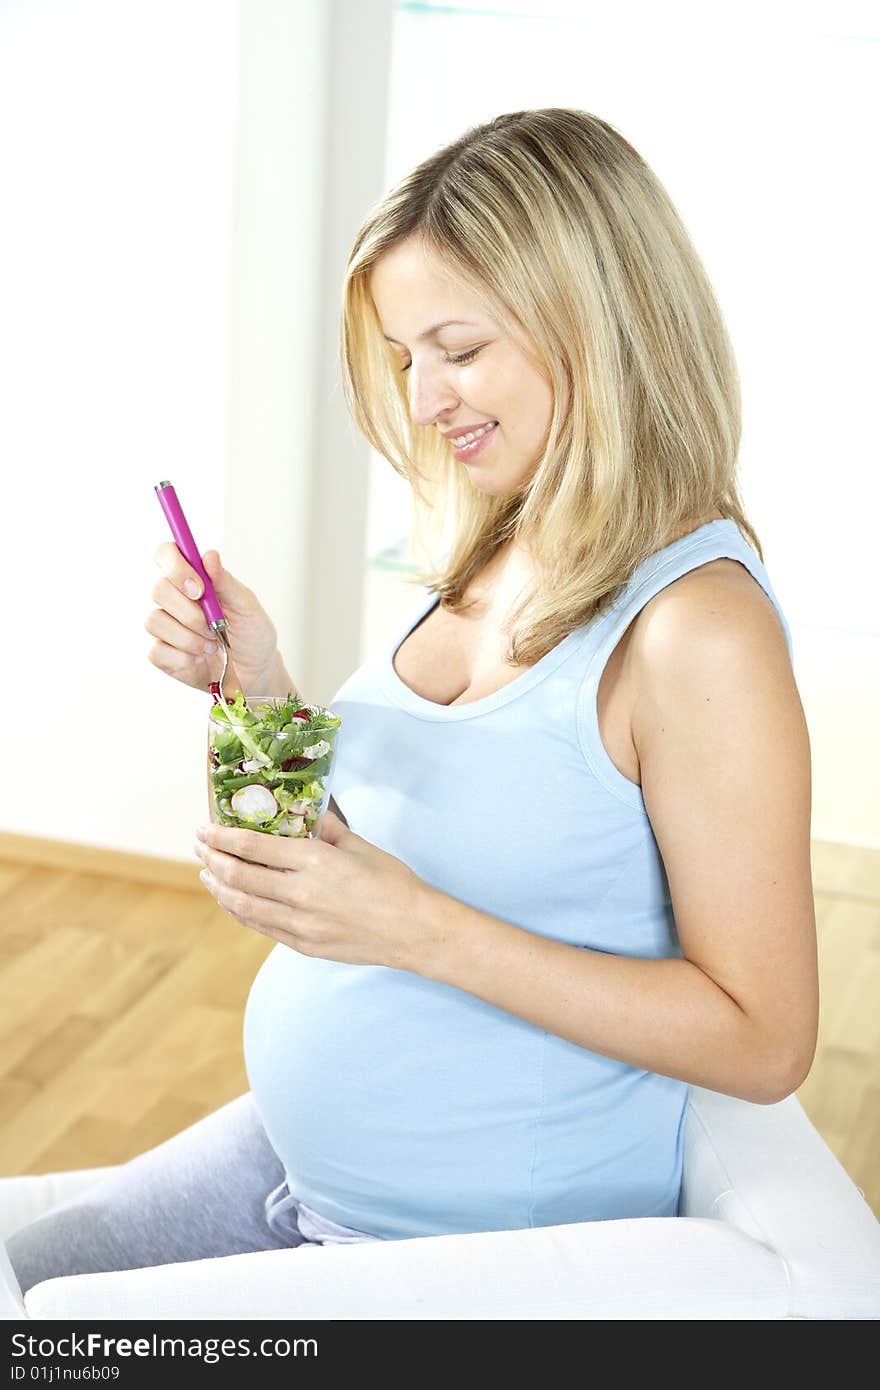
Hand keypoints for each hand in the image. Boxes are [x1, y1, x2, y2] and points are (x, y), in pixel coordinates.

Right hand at [147, 544, 287, 694]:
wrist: (254, 672)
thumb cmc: (252, 634)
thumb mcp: (247, 606)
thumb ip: (225, 582)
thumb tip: (209, 555)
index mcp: (194, 579)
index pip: (167, 554)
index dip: (175, 566)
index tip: (199, 587)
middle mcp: (174, 599)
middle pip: (158, 589)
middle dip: (189, 612)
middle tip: (213, 625)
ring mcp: (165, 626)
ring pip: (155, 621)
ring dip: (189, 637)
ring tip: (213, 645)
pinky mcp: (162, 653)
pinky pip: (158, 651)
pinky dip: (185, 657)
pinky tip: (200, 659)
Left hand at [193, 812, 431, 971]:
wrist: (414, 930)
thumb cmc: (393, 884)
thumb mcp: (360, 845)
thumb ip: (328, 829)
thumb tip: (307, 814)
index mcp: (315, 861)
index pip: (253, 847)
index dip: (222, 837)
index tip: (204, 828)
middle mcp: (301, 893)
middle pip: (239, 876)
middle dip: (212, 859)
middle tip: (199, 846)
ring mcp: (300, 924)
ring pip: (243, 905)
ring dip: (219, 887)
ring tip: (206, 873)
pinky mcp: (303, 945)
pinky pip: (260, 926)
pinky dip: (239, 911)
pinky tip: (231, 900)